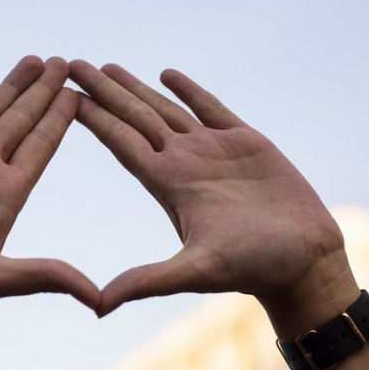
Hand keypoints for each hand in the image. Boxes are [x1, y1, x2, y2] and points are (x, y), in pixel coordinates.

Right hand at [0, 56, 99, 338]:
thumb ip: (41, 276)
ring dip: (13, 87)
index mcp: (3, 198)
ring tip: (37, 60)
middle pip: (22, 123)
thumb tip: (100, 299)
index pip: (41, 148)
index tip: (83, 92)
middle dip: (44, 93)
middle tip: (67, 63)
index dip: (61, 119)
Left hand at [70, 61, 358, 328]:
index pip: (121, 142)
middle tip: (71, 64)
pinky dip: (188, 90)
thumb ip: (148, 281)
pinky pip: (210, 107)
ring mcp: (212, 151)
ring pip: (165, 109)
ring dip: (135, 88)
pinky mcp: (246, 143)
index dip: (94, 117)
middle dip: (104, 92)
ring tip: (107, 67)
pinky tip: (167, 74)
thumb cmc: (253, 268)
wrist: (303, 262)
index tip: (65, 94)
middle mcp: (184, 163)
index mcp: (168, 185)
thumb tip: (98, 305)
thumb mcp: (196, 272)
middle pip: (133, 117)